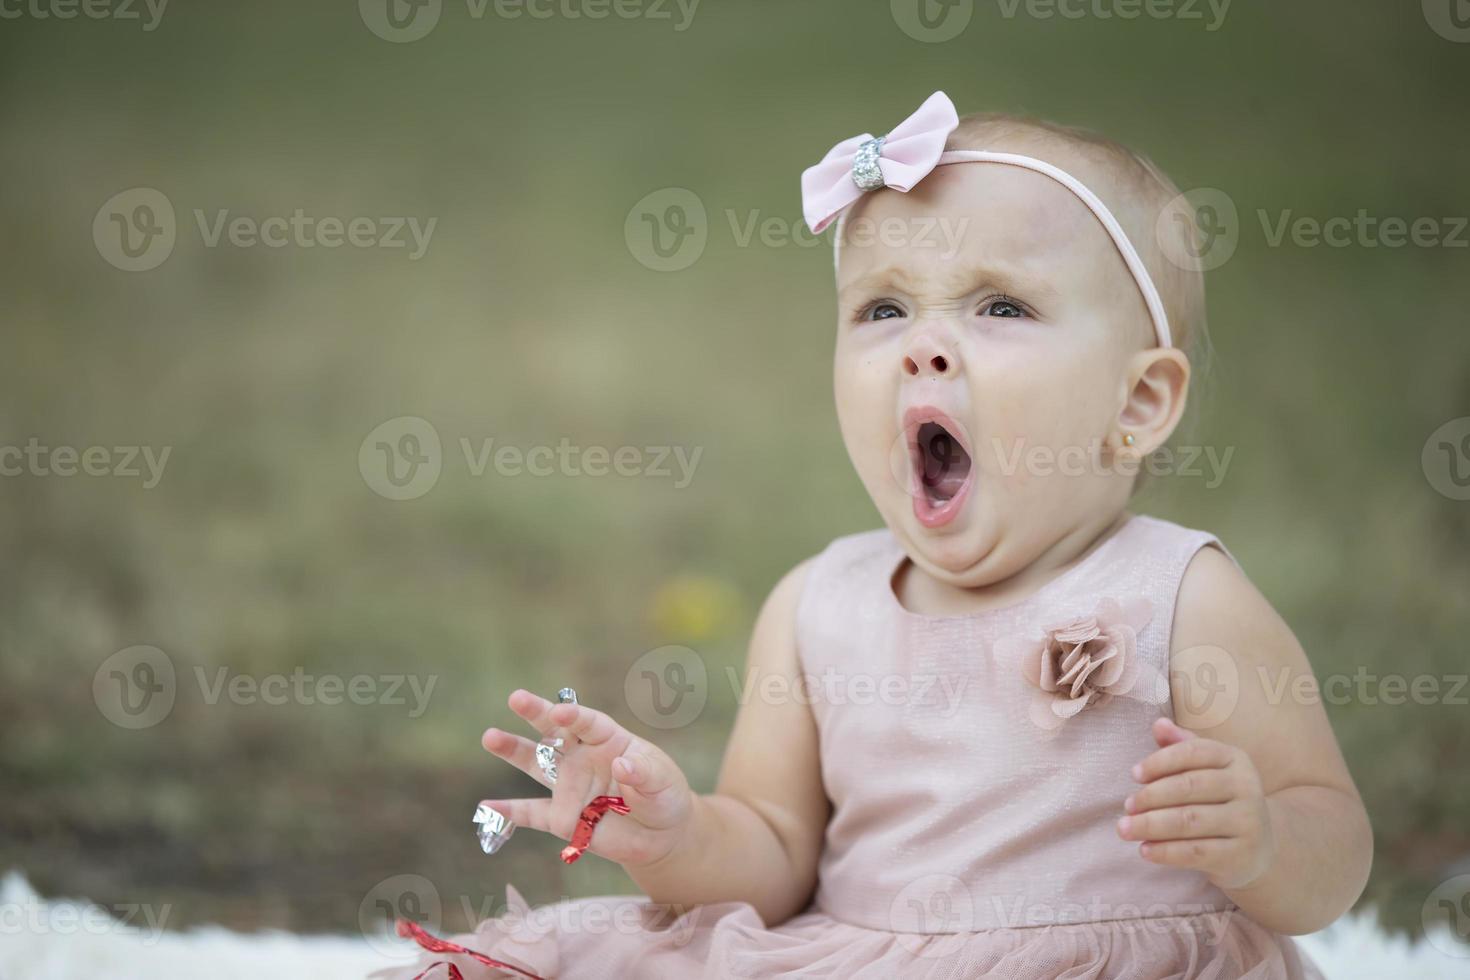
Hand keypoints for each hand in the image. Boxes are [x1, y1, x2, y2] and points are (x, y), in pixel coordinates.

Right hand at [479, 689, 694, 868]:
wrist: (660, 834)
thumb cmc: (663, 795)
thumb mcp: (662, 782)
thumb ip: (643, 774)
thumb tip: (621, 766)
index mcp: (609, 740)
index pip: (588, 723)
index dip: (575, 716)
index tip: (561, 712)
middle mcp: (583, 757)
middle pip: (555, 732)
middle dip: (536, 714)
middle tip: (515, 698)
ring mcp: (570, 787)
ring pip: (537, 765)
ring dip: (514, 751)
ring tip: (490, 737)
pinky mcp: (562, 819)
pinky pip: (532, 814)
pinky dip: (510, 813)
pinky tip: (486, 807)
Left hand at [1117, 717, 1275, 890]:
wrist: (1258, 848)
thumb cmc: (1220, 800)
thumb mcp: (1207, 769)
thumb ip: (1182, 746)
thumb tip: (1158, 725)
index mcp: (1236, 759)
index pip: (1193, 752)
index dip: (1160, 761)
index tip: (1134, 774)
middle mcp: (1247, 787)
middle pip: (1189, 786)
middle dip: (1151, 796)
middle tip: (1127, 806)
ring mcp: (1248, 823)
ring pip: (1190, 820)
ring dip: (1151, 825)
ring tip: (1125, 829)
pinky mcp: (1242, 855)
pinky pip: (1196, 852)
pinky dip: (1166, 851)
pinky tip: (1144, 850)